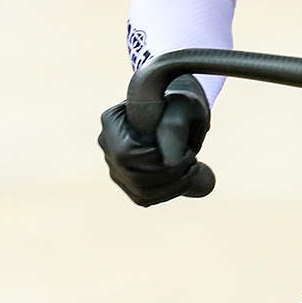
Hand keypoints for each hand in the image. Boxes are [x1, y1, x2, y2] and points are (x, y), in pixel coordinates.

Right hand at [98, 74, 215, 206]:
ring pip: (140, 192)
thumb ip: (173, 128)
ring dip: (173, 186)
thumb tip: (168, 162)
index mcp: (111, 120)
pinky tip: (188, 178)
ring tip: (194, 168)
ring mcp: (114, 166)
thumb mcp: (182, 107)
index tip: (186, 149)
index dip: (156, 158)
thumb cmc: (181, 104)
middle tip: (194, 160)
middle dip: (170, 173)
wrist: (178, 110)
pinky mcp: (127, 182)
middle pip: (134, 177)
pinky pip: (145, 198)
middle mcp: (107, 145)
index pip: (126, 153)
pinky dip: (169, 192)